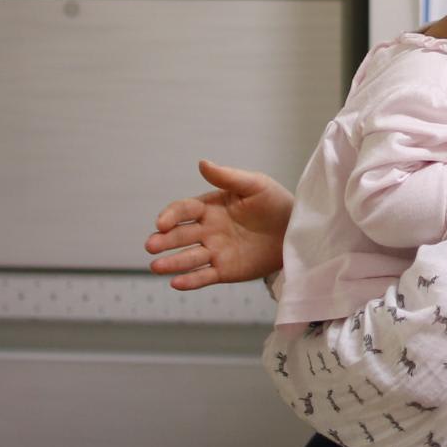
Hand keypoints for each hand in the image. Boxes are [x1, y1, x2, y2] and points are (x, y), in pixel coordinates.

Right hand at [147, 160, 290, 290]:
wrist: (296, 230)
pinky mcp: (225, 270)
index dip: (171, 215)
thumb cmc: (275, 203)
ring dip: (171, 262)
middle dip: (164, 241)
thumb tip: (202, 163)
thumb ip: (228, 177)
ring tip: (156, 267)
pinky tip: (176, 283)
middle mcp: (208, 230)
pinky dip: (190, 280)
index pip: (184, 210)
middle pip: (180, 235)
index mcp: (211, 207)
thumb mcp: (254, 185)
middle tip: (150, 246)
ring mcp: (215, 251)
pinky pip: (204, 276)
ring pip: (188, 257)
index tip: (161, 223)